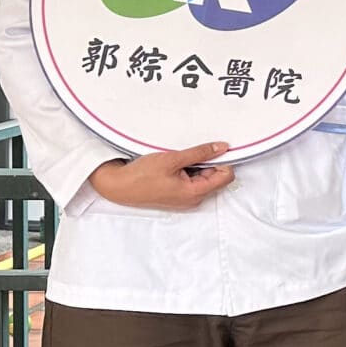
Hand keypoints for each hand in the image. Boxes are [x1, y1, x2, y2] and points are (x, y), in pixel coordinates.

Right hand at [88, 143, 234, 208]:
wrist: (119, 186)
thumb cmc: (142, 175)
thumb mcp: (173, 159)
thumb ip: (200, 153)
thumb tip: (222, 148)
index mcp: (195, 193)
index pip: (226, 176)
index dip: (224, 161)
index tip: (216, 148)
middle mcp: (193, 199)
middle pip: (216, 177)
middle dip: (209, 162)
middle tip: (191, 152)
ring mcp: (186, 198)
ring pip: (204, 177)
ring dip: (197, 165)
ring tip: (179, 159)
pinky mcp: (178, 195)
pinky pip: (192, 180)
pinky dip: (189, 170)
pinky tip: (175, 164)